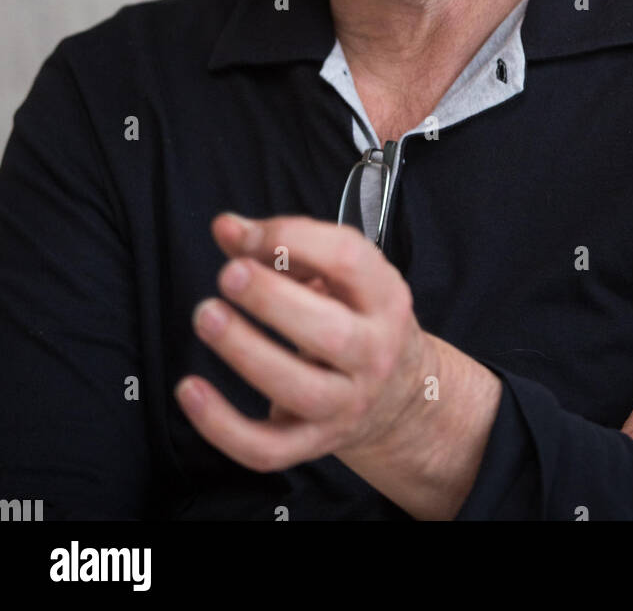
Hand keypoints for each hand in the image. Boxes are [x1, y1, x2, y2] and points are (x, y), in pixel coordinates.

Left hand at [175, 212, 435, 472]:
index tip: (244, 236)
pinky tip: (190, 389)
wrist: (400, 397)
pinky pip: (267, 448)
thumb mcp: (337, 275)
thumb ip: (282, 246)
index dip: (291, 240)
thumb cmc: (355, 317)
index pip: (348, 261)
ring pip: (299, 390)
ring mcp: (347, 405)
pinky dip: (223, 426)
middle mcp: (374, 353)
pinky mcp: (313, 444)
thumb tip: (226, 227)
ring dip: (247, 352)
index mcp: (384, 298)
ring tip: (206, 315)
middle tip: (228, 275)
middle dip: (272, 300)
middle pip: (330, 333)